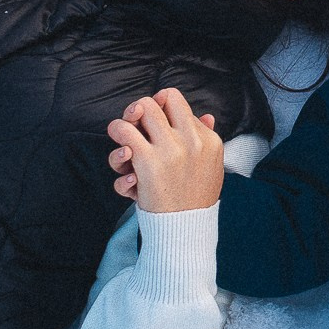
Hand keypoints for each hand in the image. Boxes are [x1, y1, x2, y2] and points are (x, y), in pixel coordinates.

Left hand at [106, 89, 223, 212]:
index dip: (162, 106)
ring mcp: (169, 149)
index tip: (155, 119)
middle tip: (136, 122)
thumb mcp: (211, 165)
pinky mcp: (147, 161)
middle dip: (142, 108)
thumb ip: (206, 138)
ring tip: (121, 132)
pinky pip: (124, 132)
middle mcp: (190, 140)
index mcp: (207, 139)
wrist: (185, 227)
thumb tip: (206, 115)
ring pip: (140, 109)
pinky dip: (117, 136)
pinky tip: (124, 153)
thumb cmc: (196, 197)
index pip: (178, 103)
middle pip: (158, 101)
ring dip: (125, 119)